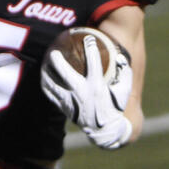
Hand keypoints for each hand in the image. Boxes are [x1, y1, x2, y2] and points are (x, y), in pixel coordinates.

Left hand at [40, 34, 133, 149]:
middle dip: (58, 61)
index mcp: (97, 86)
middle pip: (66, 73)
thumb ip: (124, 74)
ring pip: (53, 84)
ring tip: (44, 63)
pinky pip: (50, 94)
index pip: (94, 63)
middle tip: (53, 52)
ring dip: (47, 72)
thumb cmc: (115, 107)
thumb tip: (121, 57)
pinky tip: (44, 78)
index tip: (88, 38)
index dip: (91, 49)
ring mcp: (71, 101)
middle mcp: (82, 92)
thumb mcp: (124, 91)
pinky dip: (46, 84)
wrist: (104, 130)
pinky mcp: (64, 107)